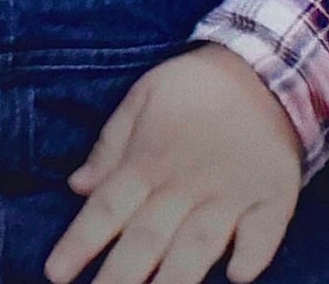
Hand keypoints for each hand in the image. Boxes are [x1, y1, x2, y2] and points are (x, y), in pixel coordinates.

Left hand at [45, 45, 302, 283]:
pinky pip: (265, 229)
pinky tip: (239, 274)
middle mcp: (187, 183)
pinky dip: (253, 253)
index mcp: (150, 160)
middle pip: (147, 238)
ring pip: (199, 244)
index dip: (80, 242)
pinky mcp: (272, 194)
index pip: (107, 207)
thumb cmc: (196, 87)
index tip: (55, 274)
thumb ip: (112, 143)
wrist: (266, 66)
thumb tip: (76, 186)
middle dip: (120, 277)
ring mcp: (231, 192)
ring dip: (178, 277)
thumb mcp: (145, 96)